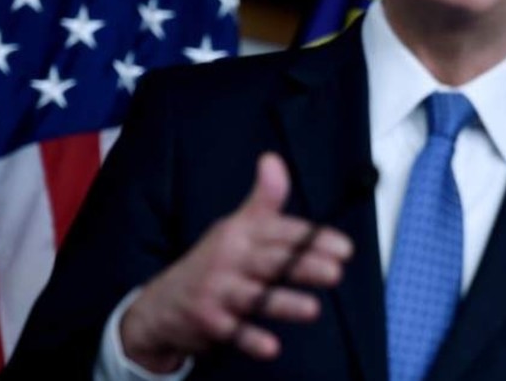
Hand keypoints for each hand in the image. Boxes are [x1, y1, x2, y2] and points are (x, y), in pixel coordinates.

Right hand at [120, 152, 353, 371]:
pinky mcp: (208, 321)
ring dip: (283, 302)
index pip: (282, 233)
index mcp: (241, 233)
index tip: (345, 249)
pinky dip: (250, 340)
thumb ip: (264, 199)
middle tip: (336, 272)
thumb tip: (273, 159)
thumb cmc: (212, 262)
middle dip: (304, 265)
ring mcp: (218, 291)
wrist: (160, 304)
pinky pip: (233, 332)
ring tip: (313, 309)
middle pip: (272, 261)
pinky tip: (271, 347)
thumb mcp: (236, 226)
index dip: (314, 240)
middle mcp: (230, 259)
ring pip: (255, 296)